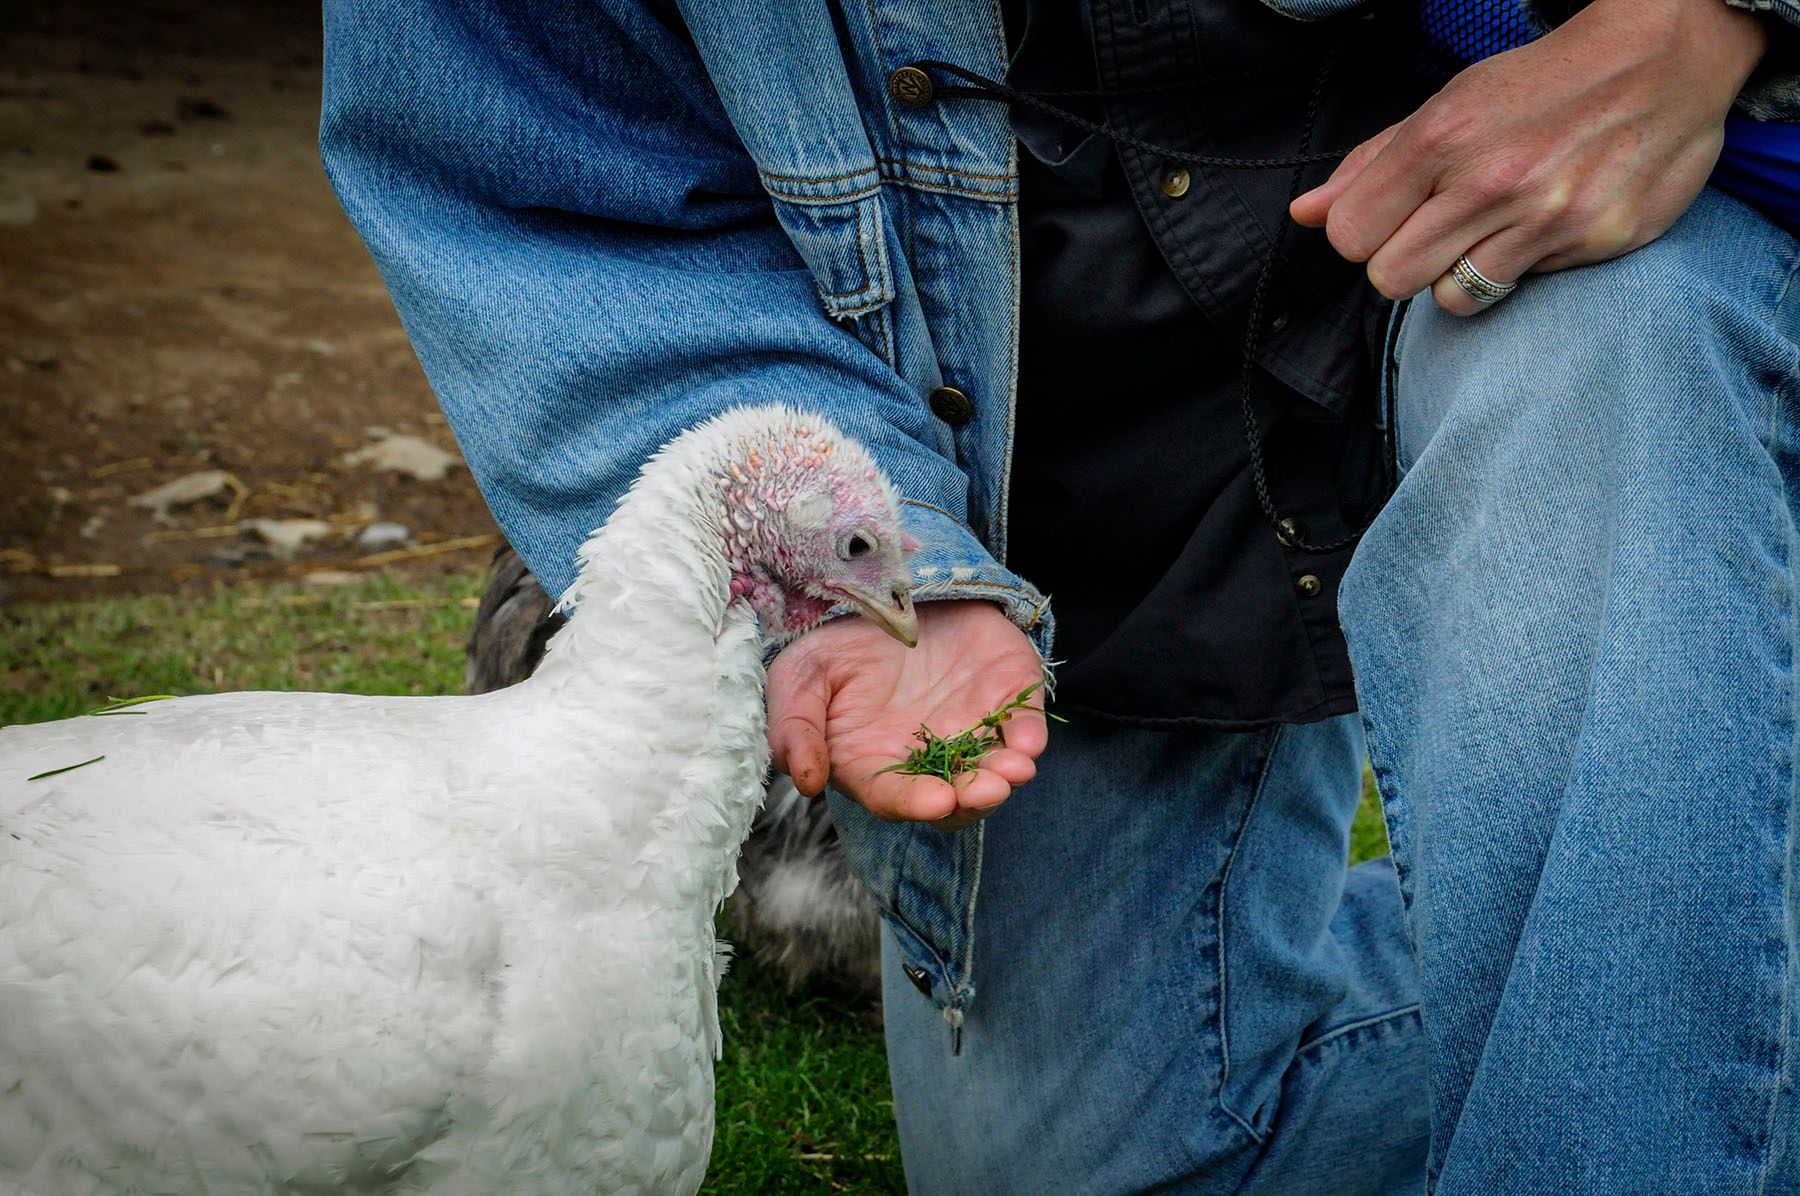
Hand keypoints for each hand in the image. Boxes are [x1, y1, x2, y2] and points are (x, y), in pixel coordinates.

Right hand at [768, 600, 1047, 829]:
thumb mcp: (801, 675)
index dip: (914, 803)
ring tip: (1014, 769)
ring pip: (995, 768)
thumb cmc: (837, 643)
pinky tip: (1028, 742)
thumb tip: (807, 781)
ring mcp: (970, 728)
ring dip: (1007, 774)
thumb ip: (795, 728)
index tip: (935, 801)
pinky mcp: (1004, 697)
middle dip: (973, 798)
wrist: (884, 588)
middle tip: (987, 790)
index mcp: (874, 762)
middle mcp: (927, 756)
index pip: (895, 796)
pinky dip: (1030, 734)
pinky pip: (1023, 722)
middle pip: (954, 795)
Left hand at [1291, 0, 1765, 314]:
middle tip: (1440, 230)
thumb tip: (1305, 215)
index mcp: (1441, 137)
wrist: (1664, 59)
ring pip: (1452, 299)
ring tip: (1492, 232)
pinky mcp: (1593, 241)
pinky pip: (1521, 290)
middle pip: (1390, 278)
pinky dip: (1523, 269)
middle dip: (1406, 262)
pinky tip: (1541, 227)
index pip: (1350, 236)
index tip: (1391, 219)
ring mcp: (1544, 215)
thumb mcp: (1448, 106)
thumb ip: (1372, 164)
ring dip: (1461, 276)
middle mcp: (1489, 180)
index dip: (1364, 235)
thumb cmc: (1541, 86)